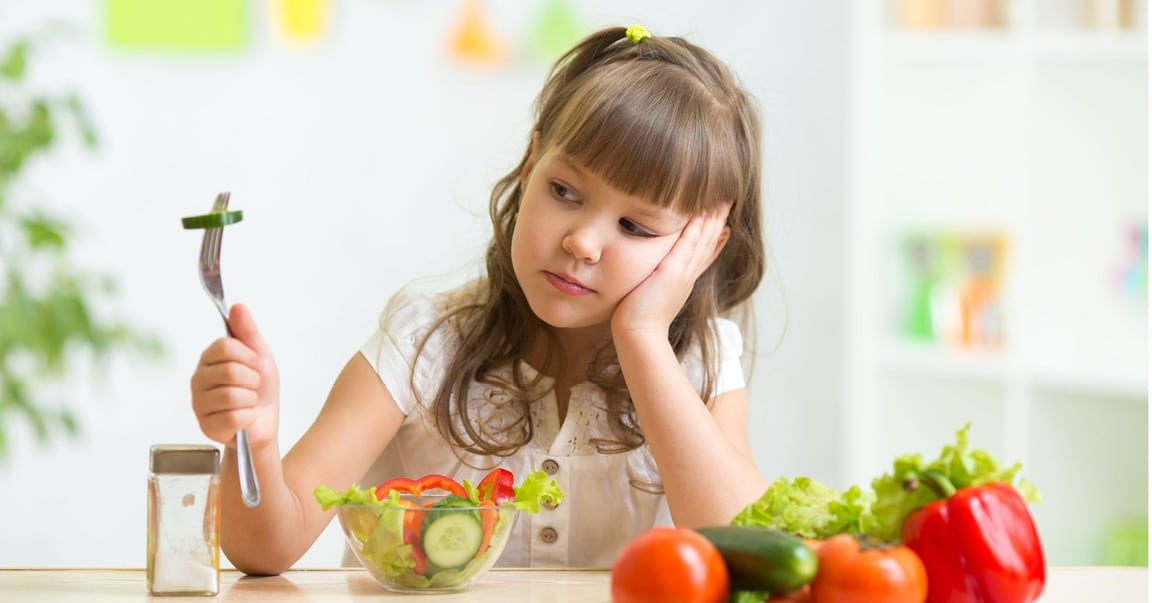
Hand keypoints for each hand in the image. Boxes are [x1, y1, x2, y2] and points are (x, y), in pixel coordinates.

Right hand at [190, 303, 279, 449]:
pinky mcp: (206, 427)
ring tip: (249, 402)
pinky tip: (244, 417)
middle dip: (253, 380)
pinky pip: (234, 417)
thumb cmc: (260, 389)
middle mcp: (198, 379)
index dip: (249, 356)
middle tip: (253, 386)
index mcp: (209, 358)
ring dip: (251, 399)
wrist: (265, 422)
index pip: (225, 346)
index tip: (255, 364)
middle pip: (230, 370)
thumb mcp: (259, 355)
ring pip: (231, 395)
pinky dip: (248, 417)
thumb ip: (247, 332)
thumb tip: (238, 306)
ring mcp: (199, 404)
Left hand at [612, 203, 730, 338]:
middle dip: (718, 223)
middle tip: (728, 203)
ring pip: (703, 240)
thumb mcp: (650, 297)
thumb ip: (652, 285)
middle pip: (708, 244)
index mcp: (683, 281)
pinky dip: (697, 227)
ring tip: (723, 201)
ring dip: (713, 219)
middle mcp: (688, 275)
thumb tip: (646, 281)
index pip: (703, 256)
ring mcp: (683, 273)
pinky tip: (703, 212)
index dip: (714, 241)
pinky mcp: (673, 271)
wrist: (638, 335)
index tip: (724, 227)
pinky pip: (688, 243)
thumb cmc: (636, 320)